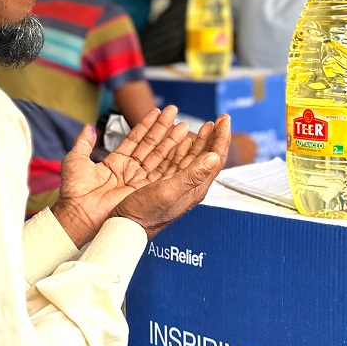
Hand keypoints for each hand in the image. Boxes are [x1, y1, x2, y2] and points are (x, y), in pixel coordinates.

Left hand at [53, 107, 193, 245]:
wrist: (78, 213)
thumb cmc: (74, 192)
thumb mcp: (76, 160)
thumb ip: (84, 143)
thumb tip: (88, 128)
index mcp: (115, 162)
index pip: (135, 139)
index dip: (146, 125)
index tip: (156, 111)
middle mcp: (129, 170)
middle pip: (150, 145)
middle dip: (163, 128)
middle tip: (174, 112)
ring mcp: (137, 180)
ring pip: (158, 156)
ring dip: (171, 140)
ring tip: (182, 126)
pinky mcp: (143, 190)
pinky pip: (160, 172)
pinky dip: (171, 159)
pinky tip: (180, 147)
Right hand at [110, 114, 230, 238]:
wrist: (121, 226)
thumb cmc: (144, 215)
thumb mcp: (170, 192)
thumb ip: (193, 175)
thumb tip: (215, 157)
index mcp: (193, 187)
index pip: (214, 158)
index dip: (221, 137)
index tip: (224, 119)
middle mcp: (183, 183)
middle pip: (202, 155)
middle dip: (210, 137)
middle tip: (217, 121)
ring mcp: (167, 180)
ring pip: (184, 154)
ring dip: (191, 138)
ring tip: (197, 125)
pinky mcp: (152, 178)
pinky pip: (164, 155)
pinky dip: (169, 142)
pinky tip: (170, 135)